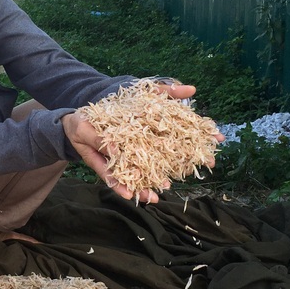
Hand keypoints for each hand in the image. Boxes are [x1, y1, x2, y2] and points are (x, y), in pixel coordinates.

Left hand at [62, 83, 224, 202]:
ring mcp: (121, 159)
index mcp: (151, 137)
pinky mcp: (103, 165)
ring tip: (155, 198)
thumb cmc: (113, 107)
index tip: (211, 159)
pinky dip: (119, 186)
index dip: (195, 152)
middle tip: (180, 183)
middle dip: (171, 176)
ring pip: (136, 176)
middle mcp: (139, 152)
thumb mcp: (140, 95)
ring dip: (146, 189)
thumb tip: (192, 90)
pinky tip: (127, 194)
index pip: (177, 145)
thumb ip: (164, 93)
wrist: (78, 118)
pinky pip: (112, 177)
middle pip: (158, 166)